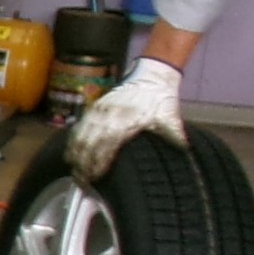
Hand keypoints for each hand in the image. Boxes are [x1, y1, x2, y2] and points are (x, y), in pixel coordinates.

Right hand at [67, 58, 186, 181]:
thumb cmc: (161, 98)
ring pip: (82, 134)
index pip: (107, 146)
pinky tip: (70, 149)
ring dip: (75, 152)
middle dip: (83, 162)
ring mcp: (100, 111)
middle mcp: (109, 117)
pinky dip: (73, 138)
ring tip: (71, 167)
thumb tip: (183, 148)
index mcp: (126, 121)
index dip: (99, 162)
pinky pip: (80, 125)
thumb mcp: (169, 117)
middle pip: (90, 143)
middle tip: (80, 179)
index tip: (94, 176)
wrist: (152, 75)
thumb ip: (173, 133)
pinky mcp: (96, 107)